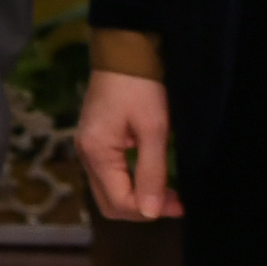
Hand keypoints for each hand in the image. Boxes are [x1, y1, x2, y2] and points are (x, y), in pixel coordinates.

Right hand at [77, 68, 182, 220]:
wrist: (124, 52)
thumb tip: (151, 212)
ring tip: (168, 191)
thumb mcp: (153, 129)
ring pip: (109, 192)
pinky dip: (130, 184)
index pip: (120, 202)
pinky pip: (110, 176)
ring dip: (137, 198)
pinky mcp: (95, 142)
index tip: (180, 205)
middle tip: (175, 201)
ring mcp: (88, 149)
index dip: (151, 210)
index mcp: (96, 153)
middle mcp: (85, 155)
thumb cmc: (140, 87)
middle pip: (110, 203)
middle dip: (143, 209)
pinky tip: (151, 176)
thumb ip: (151, 172)